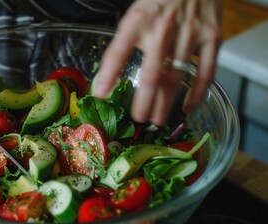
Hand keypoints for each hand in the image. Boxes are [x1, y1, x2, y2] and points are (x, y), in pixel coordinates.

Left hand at [92, 0, 220, 124]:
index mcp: (138, 21)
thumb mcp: (136, 14)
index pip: (118, 52)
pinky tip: (187, 107)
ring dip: (165, 104)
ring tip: (156, 119)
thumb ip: (125, 42)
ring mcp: (190, 35)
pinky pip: (205, 73)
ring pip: (175, 79)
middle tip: (137, 119)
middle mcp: (162, 30)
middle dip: (143, 103)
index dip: (108, 76)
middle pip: (151, 76)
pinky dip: (196, 94)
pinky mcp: (212, 38)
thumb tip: (109, 76)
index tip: (100, 95)